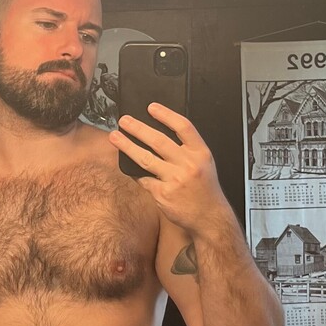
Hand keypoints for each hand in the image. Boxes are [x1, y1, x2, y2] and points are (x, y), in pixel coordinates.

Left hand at [110, 103, 225, 232]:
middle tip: (124, 121)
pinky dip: (135, 172)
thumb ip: (188, 149)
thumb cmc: (205, 190)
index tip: (151, 107)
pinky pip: (143, 179)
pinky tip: (127, 166)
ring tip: (115, 137)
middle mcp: (188, 165)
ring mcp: (175, 180)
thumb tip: (160, 134)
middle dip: (138, 128)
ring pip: (145, 158)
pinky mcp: (163, 194)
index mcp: (200, 153)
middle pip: (159, 140)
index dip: (166, 115)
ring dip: (127, 146)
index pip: (183, 127)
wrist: (210, 218)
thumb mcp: (205, 164)